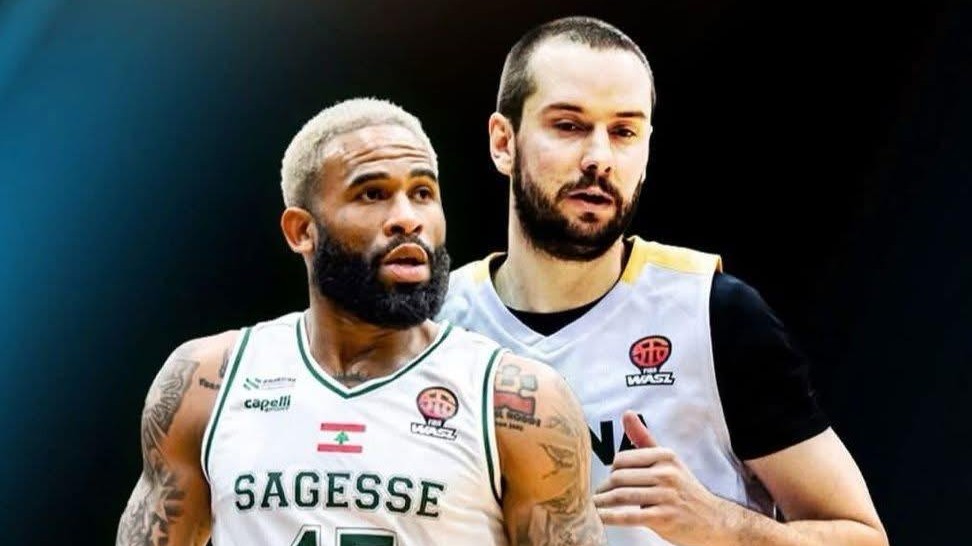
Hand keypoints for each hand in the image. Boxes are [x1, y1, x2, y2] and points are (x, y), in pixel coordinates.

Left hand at [593, 411, 733, 544]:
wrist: (713, 520)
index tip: (608, 480)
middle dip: (604, 488)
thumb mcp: (669, 460)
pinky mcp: (663, 518)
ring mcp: (665, 496)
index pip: (622, 459)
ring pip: (621, 495)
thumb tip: (627, 414)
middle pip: (619, 477)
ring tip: (593, 506)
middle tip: (598, 495)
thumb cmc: (685, 489)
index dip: (611, 470)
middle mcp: (666, 473)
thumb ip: (644, 438)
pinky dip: (610, 517)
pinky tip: (600, 518)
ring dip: (602, 502)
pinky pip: (629, 516)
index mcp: (665, 456)